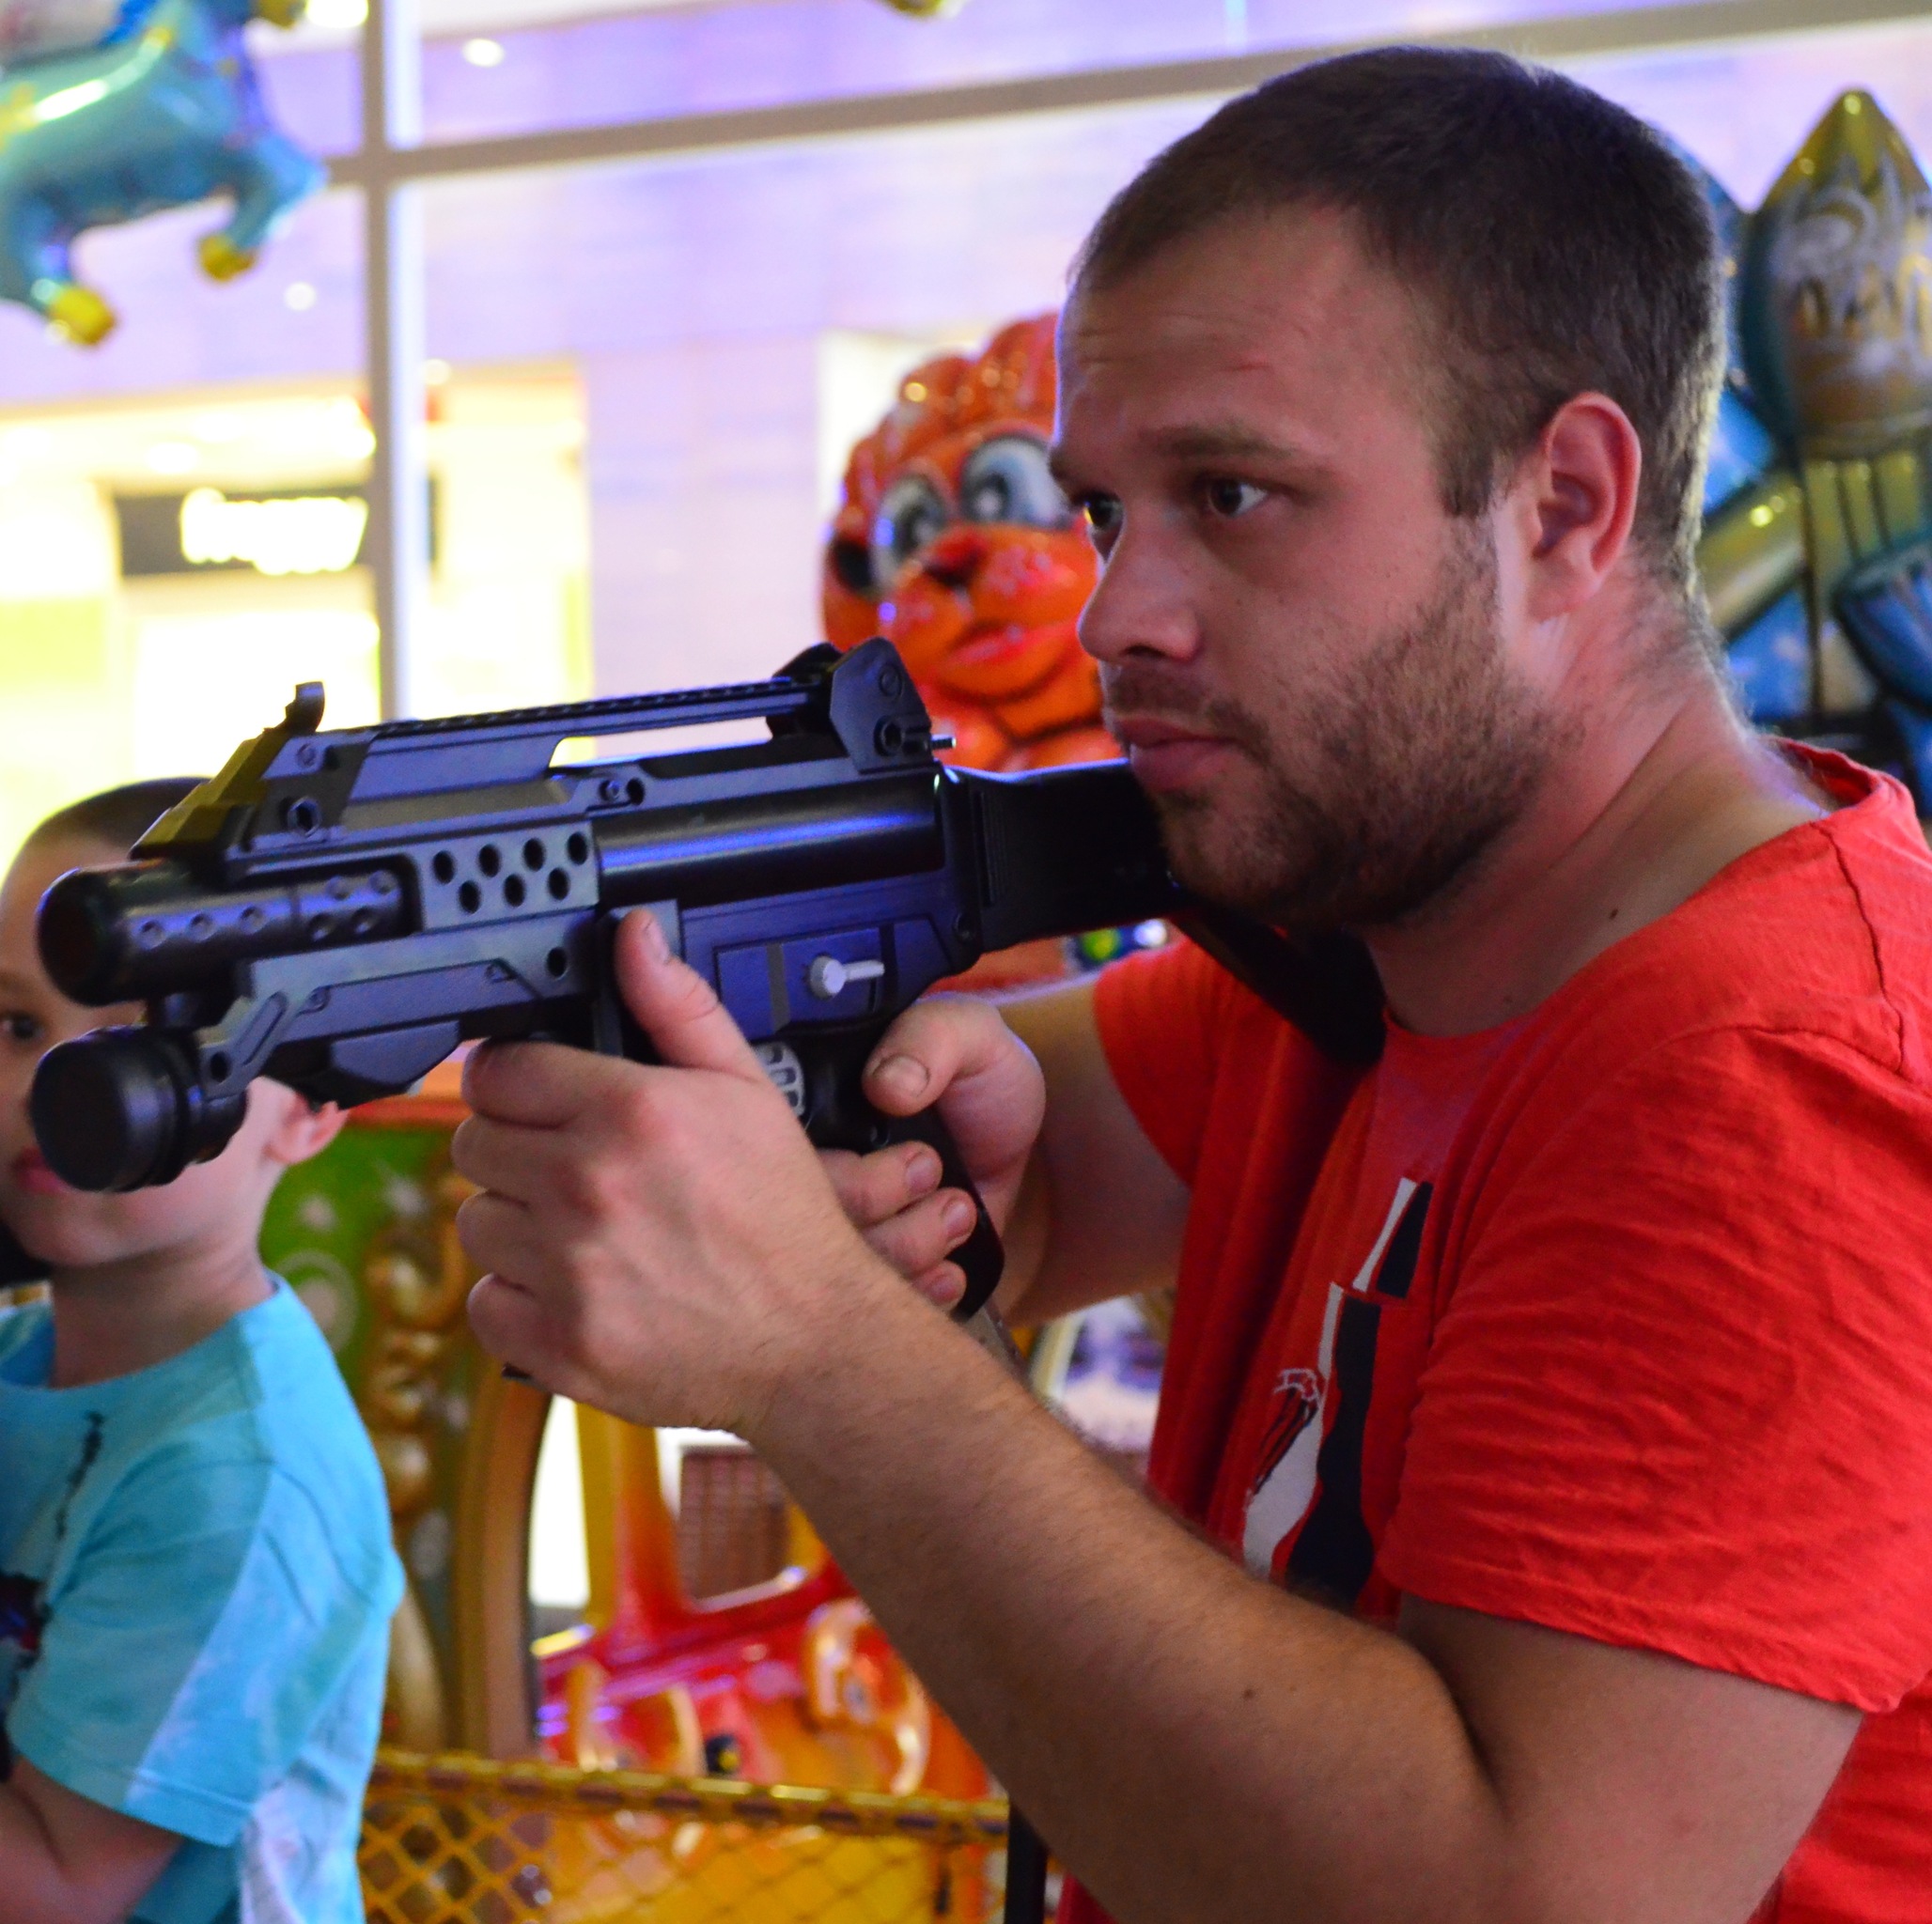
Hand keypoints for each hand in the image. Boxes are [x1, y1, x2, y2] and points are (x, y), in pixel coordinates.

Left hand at [454, 910, 902, 1432]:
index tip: (539, 1098)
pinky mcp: (556, 1342)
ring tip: (582, 1231)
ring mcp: (567, 1270)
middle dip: (518, 1149)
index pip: (500, 1069)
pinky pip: (486, 1302)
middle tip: (573, 1167)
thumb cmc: (784, 1218)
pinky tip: (575, 1286)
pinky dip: (519, 1298)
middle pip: (475, 1142)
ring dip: (517, 1225)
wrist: (814, 1340)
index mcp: (632, 1112)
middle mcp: (588, 1185)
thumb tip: (634, 938)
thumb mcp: (748, 1091)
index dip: (518, 1079)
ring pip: (475, 1223)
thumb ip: (677, 1009)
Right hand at [820, 994, 1044, 1310]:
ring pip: (835, 1270)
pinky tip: (951, 1270)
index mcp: (810, 1109)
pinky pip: (871, 1304)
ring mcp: (843, 1227)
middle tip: (934, 1173)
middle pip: (797, 1222)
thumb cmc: (987, 1079)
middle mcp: (810, 1175)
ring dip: (905, 1250)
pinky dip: (916, 1291)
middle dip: (875, 1209)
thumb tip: (888, 1085)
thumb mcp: (968, 1036)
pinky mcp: (878, 1270)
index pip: (776, 1154)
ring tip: (958, 1210)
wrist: (1034, 1144)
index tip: (911, 1159)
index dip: (836, 1170)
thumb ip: (930, 1041)